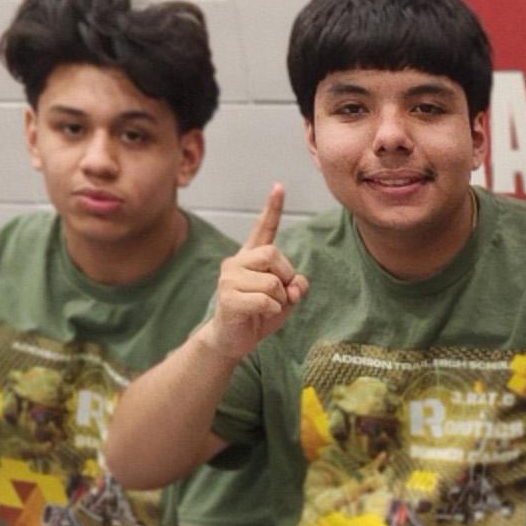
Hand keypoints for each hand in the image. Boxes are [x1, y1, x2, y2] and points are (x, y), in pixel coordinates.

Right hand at [200, 185, 305, 361]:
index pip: (262, 229)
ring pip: (272, 281)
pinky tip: (261, 315)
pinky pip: (265, 300)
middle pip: (273, 254)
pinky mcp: (228, 298)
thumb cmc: (258, 315)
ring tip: (267, 308)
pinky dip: (272, 311)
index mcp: (250, 258)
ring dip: (280, 300)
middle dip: (286, 275)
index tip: (279, 186)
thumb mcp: (285, 300)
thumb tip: (297, 283)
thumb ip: (295, 286)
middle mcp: (236, 262)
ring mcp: (229, 279)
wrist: (231, 339)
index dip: (272, 209)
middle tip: (281, 294)